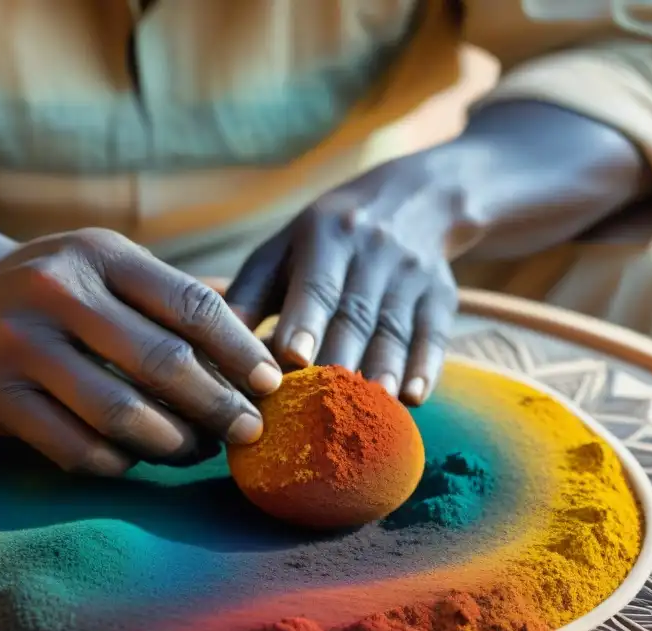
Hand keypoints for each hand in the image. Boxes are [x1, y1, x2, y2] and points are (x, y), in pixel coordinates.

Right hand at [0, 228, 281, 475]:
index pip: (190, 305)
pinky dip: (116, 462)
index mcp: (100, 254)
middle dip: (218, 406)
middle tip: (249, 432)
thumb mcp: (105, 264)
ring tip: (197, 451)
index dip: (240, 350)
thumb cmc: (50, 286)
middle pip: (162, 362)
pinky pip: (74, 448)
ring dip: (172, 442)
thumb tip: (264, 328)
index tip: (270, 385)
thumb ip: (174, 292)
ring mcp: (21, 345)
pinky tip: (135, 459)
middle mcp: (58, 292)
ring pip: (120, 414)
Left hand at [226, 150, 482, 404]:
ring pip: (395, 328)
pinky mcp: (441, 297)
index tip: (292, 356)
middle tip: (319, 407)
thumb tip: (209, 347)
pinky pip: (433, 335)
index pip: (316, 283)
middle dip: (339, 358)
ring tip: (368, 410)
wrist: (416, 199)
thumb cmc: (325, 238)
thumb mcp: (284, 250)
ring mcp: (411, 275)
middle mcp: (373, 252)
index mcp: (326, 236)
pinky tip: (413, 398)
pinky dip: (425, 367)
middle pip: (356, 313)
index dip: (306, 319)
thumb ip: (249, 296)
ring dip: (382, 370)